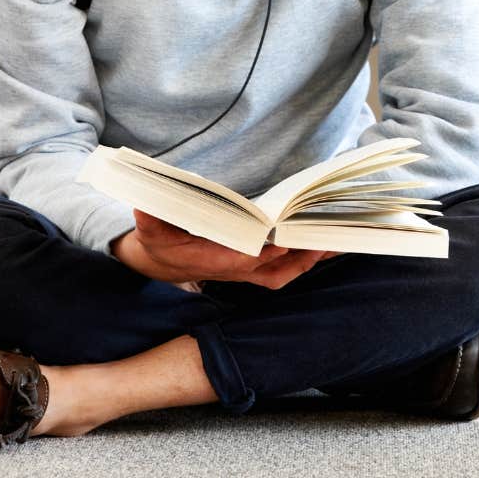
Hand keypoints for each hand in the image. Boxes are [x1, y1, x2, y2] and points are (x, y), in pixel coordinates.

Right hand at [111, 210, 339, 289]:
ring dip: (308, 260)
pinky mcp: (251, 266)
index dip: (261, 252)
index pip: (240, 260)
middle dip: (298, 257)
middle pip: (272, 270)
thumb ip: (149, 217)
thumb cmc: (158, 241)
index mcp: (210, 260)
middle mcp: (232, 269)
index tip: (280, 239)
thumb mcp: (149, 228)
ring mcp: (244, 271)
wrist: (161, 261)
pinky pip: (283, 268)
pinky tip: (322, 246)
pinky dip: (304, 259)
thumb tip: (144, 205)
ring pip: (282, 272)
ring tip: (334, 242)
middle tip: (323, 239)